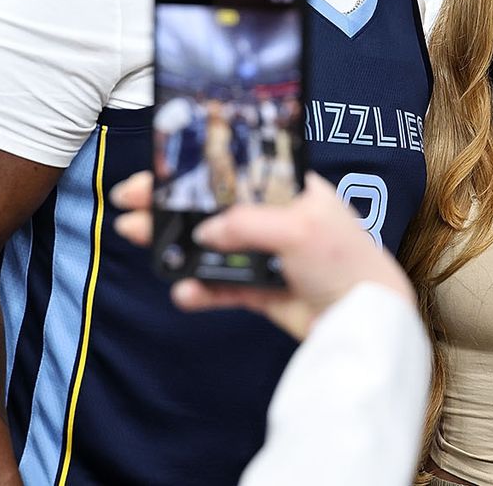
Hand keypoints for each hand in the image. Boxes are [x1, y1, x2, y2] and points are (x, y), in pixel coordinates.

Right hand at [111, 171, 414, 339]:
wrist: (364, 321)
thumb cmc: (347, 262)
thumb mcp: (298, 228)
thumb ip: (246, 223)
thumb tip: (205, 233)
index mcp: (292, 190)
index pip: (234, 171)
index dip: (194, 171)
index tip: (154, 173)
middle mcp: (278, 218)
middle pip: (214, 208)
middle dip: (170, 206)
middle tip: (129, 206)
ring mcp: (269, 256)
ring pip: (212, 247)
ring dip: (177, 245)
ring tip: (138, 240)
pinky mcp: (265, 292)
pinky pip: (223, 287)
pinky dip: (201, 289)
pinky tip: (185, 290)